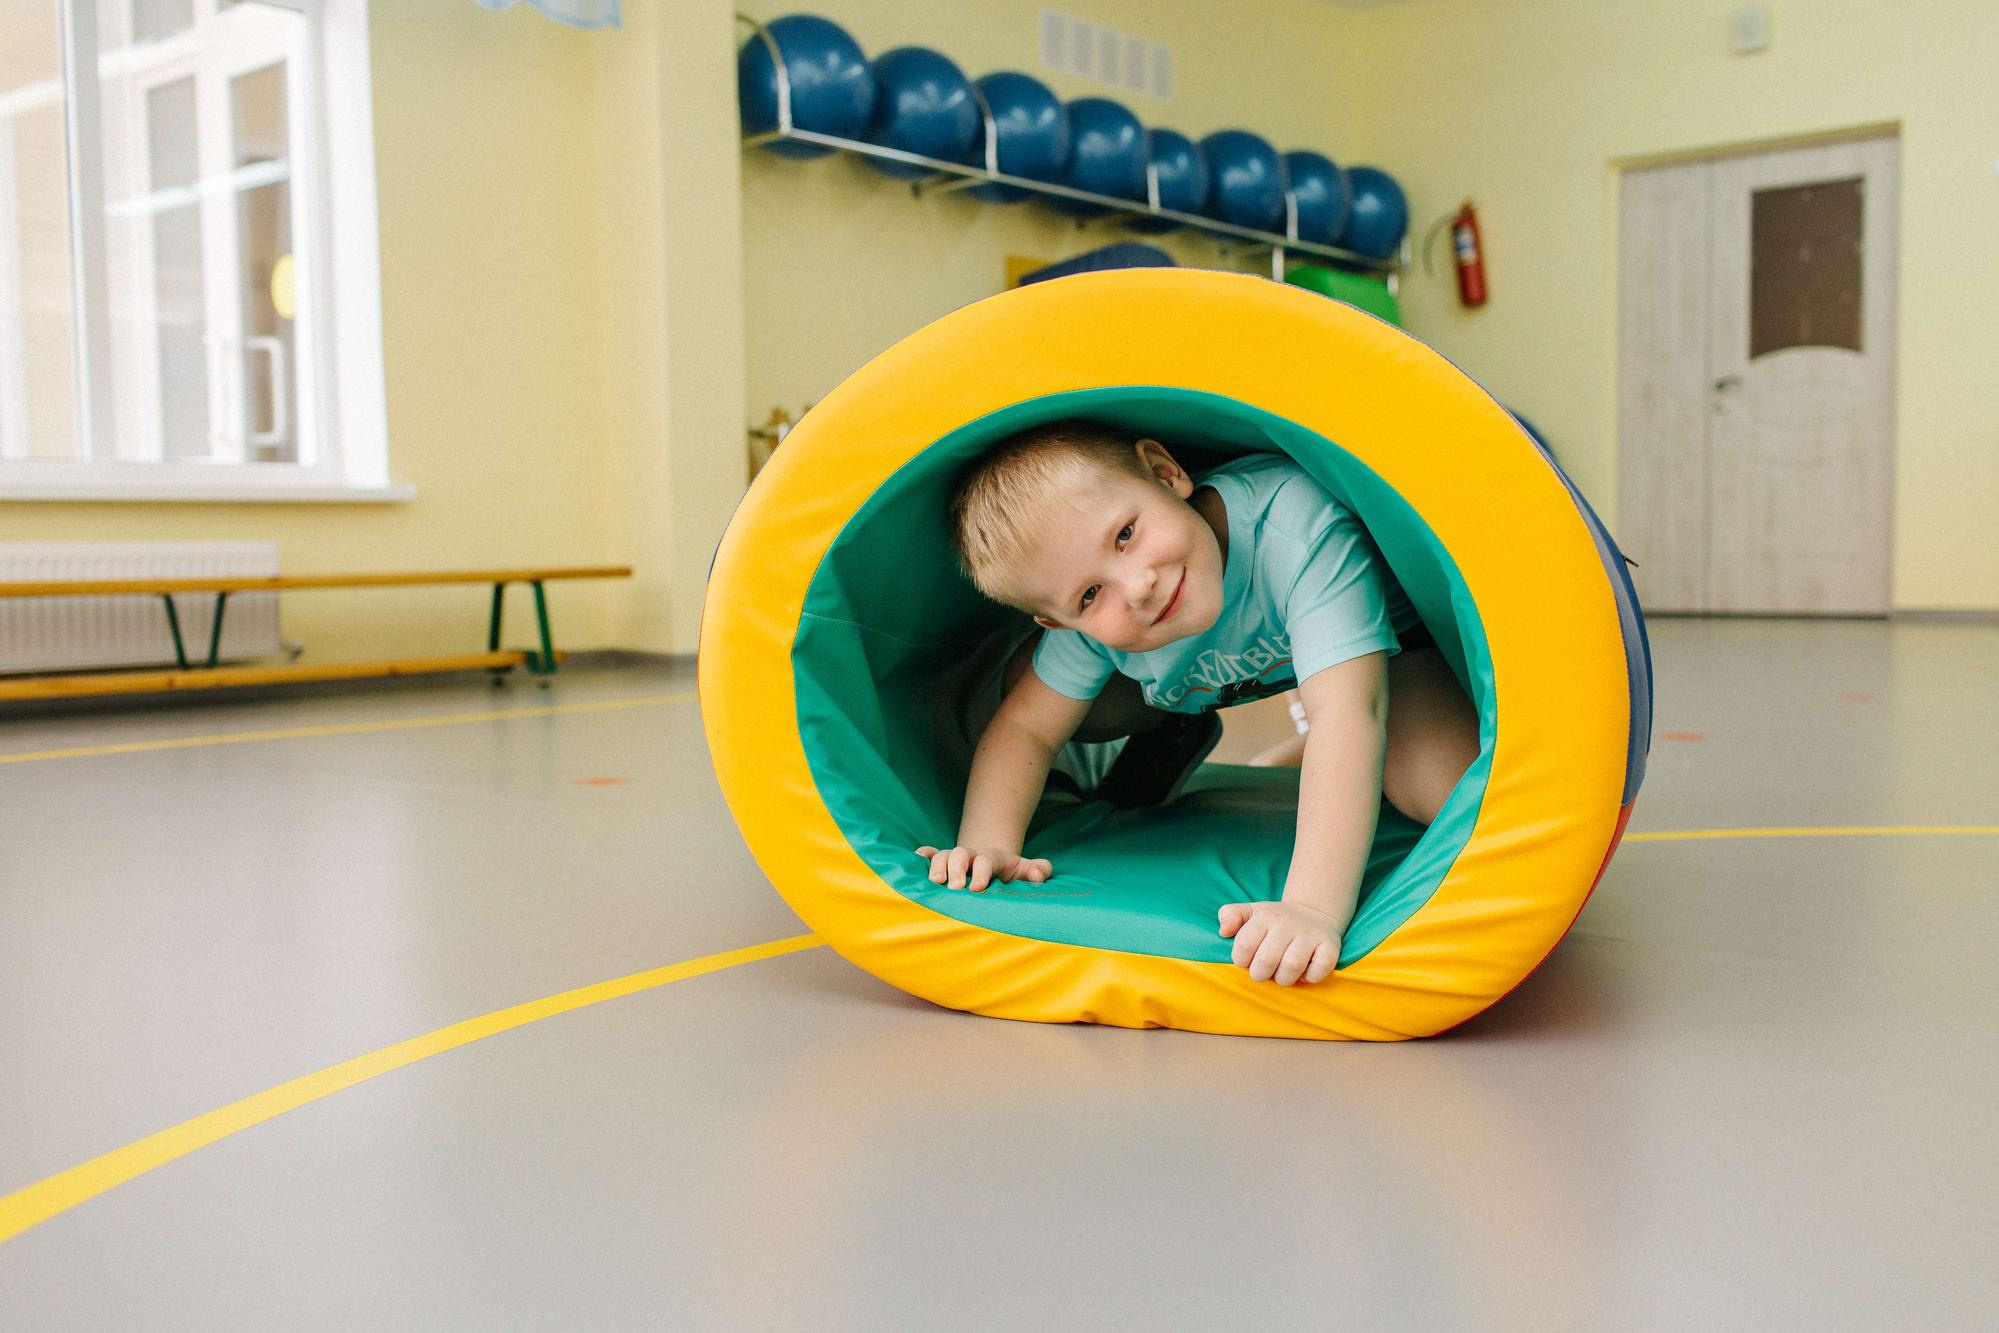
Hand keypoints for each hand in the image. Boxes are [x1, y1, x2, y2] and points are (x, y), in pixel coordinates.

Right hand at [915, 845, 1053, 892]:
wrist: (996, 865)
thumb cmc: (1013, 875)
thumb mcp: (1028, 872)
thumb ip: (1038, 871)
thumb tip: (1038, 874)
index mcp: (993, 858)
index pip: (986, 860)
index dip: (981, 872)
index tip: (977, 889)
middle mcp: (971, 856)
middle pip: (960, 854)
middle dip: (956, 869)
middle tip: (954, 889)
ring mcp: (955, 858)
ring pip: (942, 855)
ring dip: (936, 867)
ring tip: (934, 883)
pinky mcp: (942, 862)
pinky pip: (929, 855)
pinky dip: (921, 857)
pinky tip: (915, 863)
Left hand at [1217, 900, 1342, 984]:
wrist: (1314, 913)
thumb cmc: (1274, 921)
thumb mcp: (1250, 911)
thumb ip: (1230, 915)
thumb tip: (1224, 931)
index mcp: (1265, 916)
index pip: (1244, 945)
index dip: (1241, 960)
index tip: (1247, 961)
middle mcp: (1288, 924)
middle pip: (1266, 960)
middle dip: (1260, 974)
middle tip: (1263, 972)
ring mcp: (1310, 935)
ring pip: (1291, 967)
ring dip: (1283, 979)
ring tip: (1282, 974)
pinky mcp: (1330, 947)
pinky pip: (1318, 971)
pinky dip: (1310, 977)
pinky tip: (1304, 972)